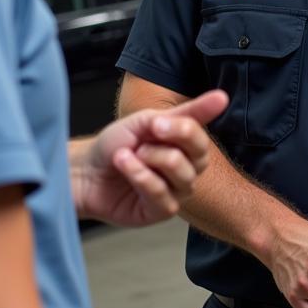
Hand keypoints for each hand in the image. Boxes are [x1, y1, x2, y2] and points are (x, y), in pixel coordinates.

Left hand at [73, 90, 227, 226]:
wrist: (84, 169)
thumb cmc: (116, 143)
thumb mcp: (148, 120)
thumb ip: (186, 113)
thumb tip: (223, 96)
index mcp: (184, 146)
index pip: (201, 139)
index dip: (182, 130)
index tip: (156, 124)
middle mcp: (185, 170)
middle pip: (199, 158)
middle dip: (164, 146)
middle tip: (140, 142)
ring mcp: (175, 193)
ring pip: (182, 176)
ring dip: (149, 161)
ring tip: (127, 156)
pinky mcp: (160, 211)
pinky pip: (163, 195)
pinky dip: (141, 177)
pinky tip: (125, 168)